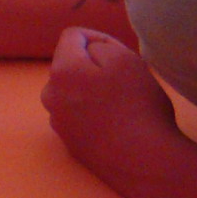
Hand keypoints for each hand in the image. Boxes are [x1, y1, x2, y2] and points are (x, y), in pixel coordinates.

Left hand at [42, 26, 179, 189]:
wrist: (145, 162)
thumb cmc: (137, 106)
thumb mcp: (125, 59)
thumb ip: (100, 45)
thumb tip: (87, 51)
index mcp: (61, 72)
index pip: (73, 35)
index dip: (100, 37)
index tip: (121, 54)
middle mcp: (51, 96)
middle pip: (71, 64)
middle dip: (94, 65)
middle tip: (124, 80)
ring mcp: (58, 122)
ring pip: (74, 91)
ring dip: (92, 89)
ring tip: (121, 103)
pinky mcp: (69, 143)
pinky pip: (79, 115)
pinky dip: (93, 112)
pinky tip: (116, 124)